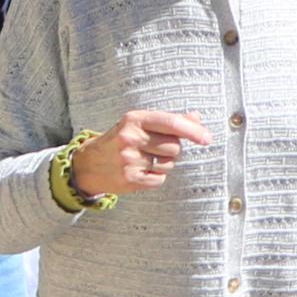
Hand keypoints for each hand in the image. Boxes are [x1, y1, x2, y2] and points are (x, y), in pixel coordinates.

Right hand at [65, 109, 209, 202]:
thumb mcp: (139, 124)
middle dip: (171, 149)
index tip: (207, 138)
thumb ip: (168, 121)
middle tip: (153, 149)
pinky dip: (155, 177)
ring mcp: (129, 159)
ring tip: (144, 160)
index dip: (192, 131)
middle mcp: (130, 138)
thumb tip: (197, 117)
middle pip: (174, 147)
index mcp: (134, 119)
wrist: (89, 164)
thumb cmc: (121, 140)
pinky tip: (140, 171)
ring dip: (163, 164)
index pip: (170, 122)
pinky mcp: (130, 179)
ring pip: (169, 164)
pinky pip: (160, 179)